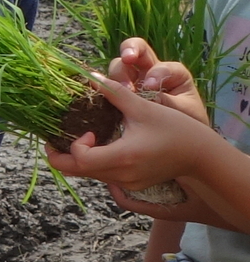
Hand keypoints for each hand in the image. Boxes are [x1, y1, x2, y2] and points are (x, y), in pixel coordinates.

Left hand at [47, 71, 218, 189]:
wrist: (201, 155)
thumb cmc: (176, 129)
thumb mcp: (144, 108)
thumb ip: (115, 93)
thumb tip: (90, 76)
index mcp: (123, 158)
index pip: (79, 160)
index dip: (74, 144)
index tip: (87, 128)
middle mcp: (122, 176)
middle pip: (76, 172)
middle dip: (62, 154)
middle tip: (59, 136)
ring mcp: (127, 184)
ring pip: (88, 176)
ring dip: (79, 158)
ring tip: (83, 136)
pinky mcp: (132, 185)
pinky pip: (103, 177)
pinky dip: (94, 164)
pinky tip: (101, 146)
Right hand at [108, 39, 207, 118]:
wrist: (182, 140)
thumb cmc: (188, 122)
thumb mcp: (185, 112)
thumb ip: (168, 102)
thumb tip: (148, 96)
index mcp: (173, 74)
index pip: (163, 66)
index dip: (157, 72)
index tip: (151, 87)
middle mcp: (151, 72)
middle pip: (136, 49)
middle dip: (130, 50)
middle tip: (128, 58)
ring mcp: (133, 81)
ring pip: (119, 65)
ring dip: (117, 73)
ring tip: (120, 89)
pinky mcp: (119, 93)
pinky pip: (107, 85)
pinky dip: (105, 87)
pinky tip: (106, 96)